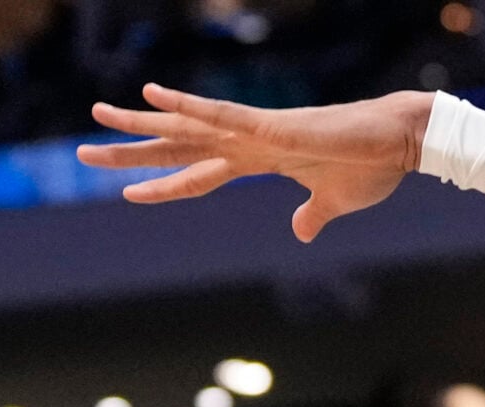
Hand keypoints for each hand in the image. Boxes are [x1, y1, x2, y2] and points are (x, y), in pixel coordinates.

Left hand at [77, 85, 431, 241]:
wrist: (401, 143)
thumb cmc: (372, 168)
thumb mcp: (332, 203)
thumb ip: (311, 217)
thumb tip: (300, 233)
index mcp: (258, 159)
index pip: (198, 171)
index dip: (162, 183)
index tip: (127, 190)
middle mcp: (248, 141)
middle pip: (178, 145)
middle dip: (131, 150)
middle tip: (83, 152)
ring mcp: (256, 131)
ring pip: (187, 126)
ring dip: (142, 123)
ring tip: (99, 115)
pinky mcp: (272, 126)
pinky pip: (221, 115)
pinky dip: (188, 105)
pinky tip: (154, 95)